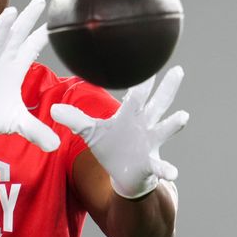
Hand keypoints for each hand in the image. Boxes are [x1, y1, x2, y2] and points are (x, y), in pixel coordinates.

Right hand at [0, 0, 59, 151]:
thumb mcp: (16, 124)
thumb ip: (36, 131)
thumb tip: (56, 146)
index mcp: (13, 70)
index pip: (30, 49)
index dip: (42, 37)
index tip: (56, 23)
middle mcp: (0, 64)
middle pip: (16, 37)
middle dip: (27, 20)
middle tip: (41, 1)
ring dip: (2, 30)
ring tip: (11, 13)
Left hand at [51, 66, 188, 198]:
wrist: (124, 174)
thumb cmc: (111, 147)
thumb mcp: (90, 132)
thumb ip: (75, 119)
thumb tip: (52, 109)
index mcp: (130, 115)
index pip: (136, 94)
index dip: (139, 80)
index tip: (143, 62)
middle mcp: (145, 125)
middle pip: (158, 104)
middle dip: (167, 88)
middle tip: (178, 70)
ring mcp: (151, 144)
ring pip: (164, 130)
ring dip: (173, 124)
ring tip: (183, 117)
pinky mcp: (151, 165)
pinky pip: (161, 167)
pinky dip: (167, 170)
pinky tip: (173, 173)